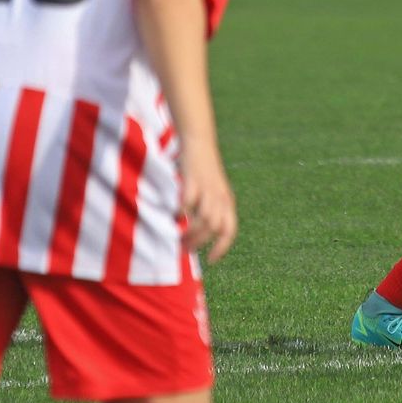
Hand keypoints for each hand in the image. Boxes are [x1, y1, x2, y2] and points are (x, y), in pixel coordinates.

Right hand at [179, 141, 237, 263]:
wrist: (199, 141)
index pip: (229, 229)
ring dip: (191, 232)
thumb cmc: (201, 171)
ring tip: (177, 238)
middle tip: (183, 250)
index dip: (222, 247)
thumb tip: (193, 235)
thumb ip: (205, 211)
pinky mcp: (194, 180)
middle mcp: (220, 197)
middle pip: (215, 228)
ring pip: (206, 219)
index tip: (211, 261)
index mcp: (226, 202)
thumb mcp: (210, 192)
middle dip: (199, 243)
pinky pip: (189, 202)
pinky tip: (172, 216)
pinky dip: (180, 212)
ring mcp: (208, 189)